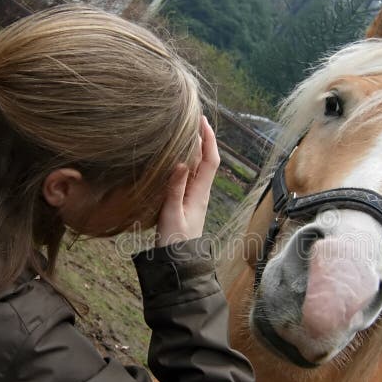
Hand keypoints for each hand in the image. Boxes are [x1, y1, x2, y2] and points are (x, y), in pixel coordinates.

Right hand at [156, 116, 219, 245]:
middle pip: (206, 159)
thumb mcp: (171, 214)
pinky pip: (189, 175)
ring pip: (197, 167)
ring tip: (182, 130)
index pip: (210, 160)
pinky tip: (175, 156)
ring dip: (193, 148)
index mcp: (200, 193)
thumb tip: (182, 162)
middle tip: (190, 118)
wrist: (178, 263)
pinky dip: (185, 161)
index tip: (201, 120)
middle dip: (201, 138)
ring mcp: (194, 197)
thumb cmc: (174, 241)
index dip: (208, 139)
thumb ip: (175, 189)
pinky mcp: (185, 201)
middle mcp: (200, 192)